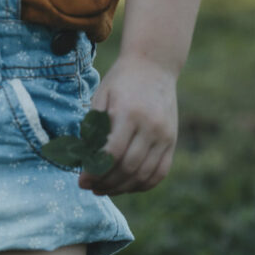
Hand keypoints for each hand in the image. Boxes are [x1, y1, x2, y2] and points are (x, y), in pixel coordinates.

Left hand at [78, 54, 178, 195]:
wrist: (154, 64)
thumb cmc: (121, 82)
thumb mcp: (101, 98)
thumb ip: (93, 129)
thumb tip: (83, 162)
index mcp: (129, 113)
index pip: (112, 153)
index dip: (95, 172)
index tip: (82, 180)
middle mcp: (151, 126)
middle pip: (128, 168)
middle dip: (106, 183)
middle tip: (90, 187)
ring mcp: (165, 135)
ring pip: (144, 175)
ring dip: (122, 188)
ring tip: (104, 189)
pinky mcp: (172, 141)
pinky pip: (160, 172)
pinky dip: (142, 185)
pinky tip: (126, 186)